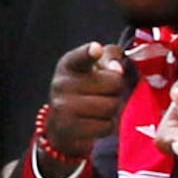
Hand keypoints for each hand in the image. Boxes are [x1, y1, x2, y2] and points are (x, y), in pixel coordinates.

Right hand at [42, 42, 129, 162]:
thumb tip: (116, 69)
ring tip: (100, 108)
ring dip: (113, 109)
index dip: (89, 53)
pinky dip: (108, 125)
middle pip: (114, 83)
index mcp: (69, 64)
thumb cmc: (86, 88)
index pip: (81, 57)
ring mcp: (63, 107)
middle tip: (106, 93)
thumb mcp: (95, 66)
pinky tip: (96, 122)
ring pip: (111, 106)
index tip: (96, 49)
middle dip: (117, 90)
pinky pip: (106, 126)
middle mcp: (62, 83)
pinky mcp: (69, 128)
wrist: (61, 124)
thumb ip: (110, 57)